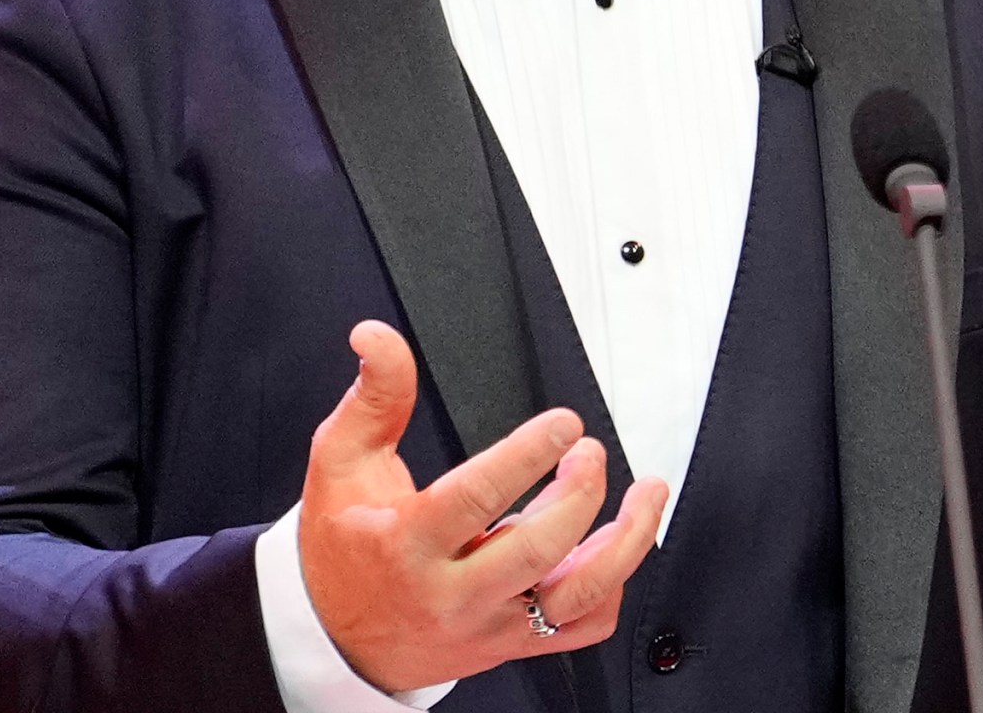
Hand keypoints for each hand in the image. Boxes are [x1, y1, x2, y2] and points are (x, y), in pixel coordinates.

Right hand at [300, 320, 668, 693]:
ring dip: (624, 545)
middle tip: (589, 453)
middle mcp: (452, 593)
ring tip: (645, 497)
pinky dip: (612, 588)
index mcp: (407, 544)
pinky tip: (617, 546)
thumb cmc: (342, 547)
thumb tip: (377, 337)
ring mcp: (488, 625)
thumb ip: (373, 397)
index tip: (565, 424)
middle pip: (537, 549)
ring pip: (575, 597)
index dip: (529, 455)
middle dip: (579, 494)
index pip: (478, 498)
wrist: (337, 638)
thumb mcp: (339, 463)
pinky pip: (580, 628)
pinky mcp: (510, 645)